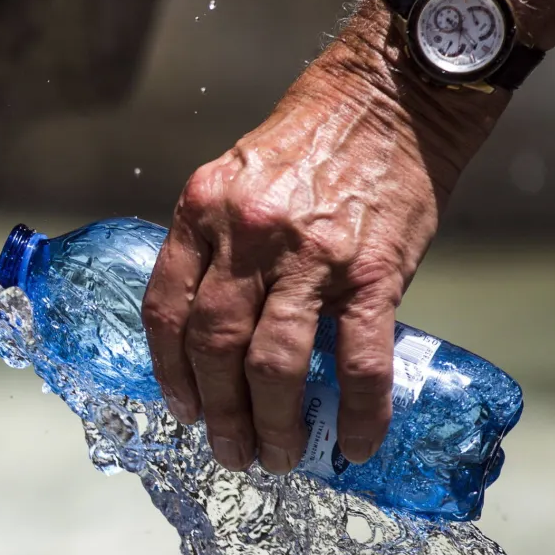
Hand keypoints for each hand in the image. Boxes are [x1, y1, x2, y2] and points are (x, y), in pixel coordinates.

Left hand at [142, 2, 507, 473]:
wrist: (390, 96)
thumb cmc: (310, 141)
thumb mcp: (236, 178)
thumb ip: (215, 241)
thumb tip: (208, 320)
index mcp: (202, 212)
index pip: (165, 309)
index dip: (168, 372)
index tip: (181, 410)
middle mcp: (244, 235)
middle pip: (213, 347)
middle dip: (217, 413)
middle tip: (230, 451)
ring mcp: (308, 255)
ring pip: (272, 364)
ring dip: (273, 424)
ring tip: (278, 458)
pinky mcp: (372, 271)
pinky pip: (359, 360)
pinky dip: (359, 413)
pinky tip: (356, 444)